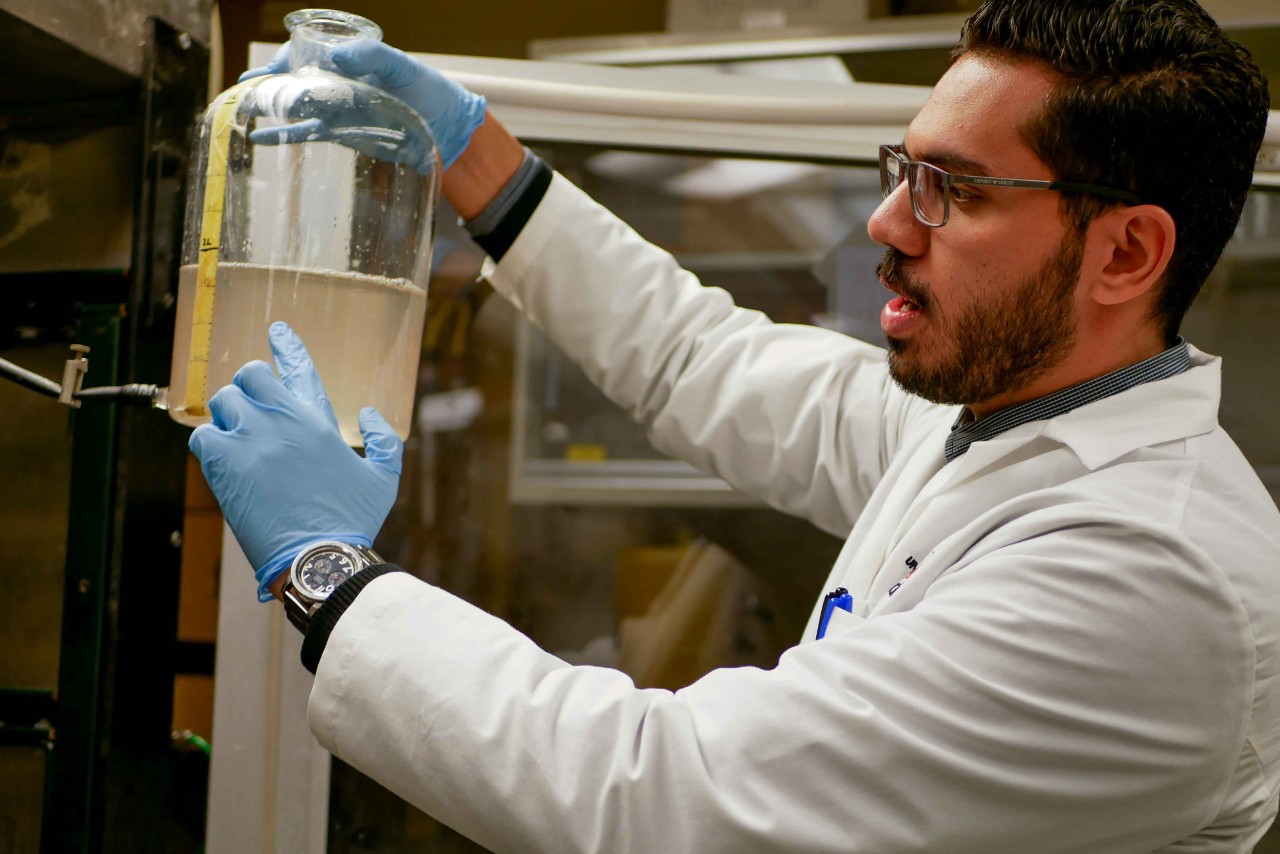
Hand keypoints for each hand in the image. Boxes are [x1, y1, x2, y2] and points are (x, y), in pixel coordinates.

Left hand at [188, 322, 402, 601]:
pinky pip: (203, 436)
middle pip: (252, 376)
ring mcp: (253, 441)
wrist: (319, 557)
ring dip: (229, 415)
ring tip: (237, 436)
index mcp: (320, 423)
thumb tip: (371, 413)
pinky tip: (222, 459)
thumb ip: (384, 442)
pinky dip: (209, 444)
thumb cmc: (353, 522)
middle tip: (251, 406)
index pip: (300, 370)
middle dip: (249, 386)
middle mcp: (285, 423)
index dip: (287, 347)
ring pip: (224, 401)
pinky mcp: (226, 465)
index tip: (277, 331)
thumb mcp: (384, 480)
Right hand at [242, 40, 486, 170]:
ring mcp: (337, 108)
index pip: (305, 54)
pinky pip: (306, 133)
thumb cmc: (428, 90)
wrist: (447, 128)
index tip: (269, 71)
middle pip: (293, 80)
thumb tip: (336, 57)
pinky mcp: (341, 133)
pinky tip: (259, 138)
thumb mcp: (403, 67)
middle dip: (266, 84)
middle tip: (242, 92)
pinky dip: (282, 135)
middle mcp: (337, 82)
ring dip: (269, 109)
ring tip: (241, 112)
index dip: (283, 60)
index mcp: (348, 60)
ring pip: (294, 107)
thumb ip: (373, 58)